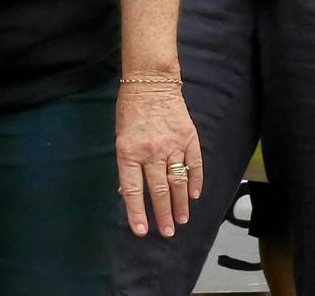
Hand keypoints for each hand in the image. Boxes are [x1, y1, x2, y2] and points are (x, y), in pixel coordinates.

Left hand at [116, 79, 201, 238]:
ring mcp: (172, 146)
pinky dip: (195, 183)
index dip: (136, 211)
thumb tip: (128, 193)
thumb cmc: (130, 111)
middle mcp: (151, 152)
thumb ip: (126, 164)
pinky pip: (194, 166)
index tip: (142, 231)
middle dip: (162, 214)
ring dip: (180, 204)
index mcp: (128, 151)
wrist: (151, 82)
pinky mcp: (189, 139)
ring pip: (178, 182)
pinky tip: (194, 196)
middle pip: (158, 190)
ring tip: (181, 220)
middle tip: (167, 232)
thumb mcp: (120, 136)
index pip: (133, 188)